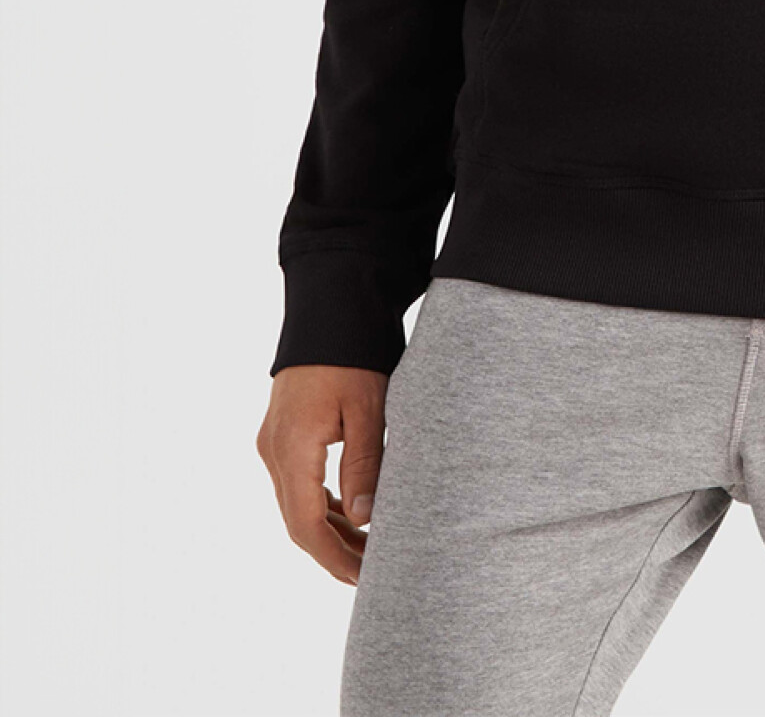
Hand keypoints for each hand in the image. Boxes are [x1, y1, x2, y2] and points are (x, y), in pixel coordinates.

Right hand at [256, 366, 388, 583]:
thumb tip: (365, 521)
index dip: (333, 558)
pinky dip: (322, 504)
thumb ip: (364, 465)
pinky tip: (350, 514)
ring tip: (367, 549)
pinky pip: (298, 482)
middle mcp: (273, 450)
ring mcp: (274, 442)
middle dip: (333, 551)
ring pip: (296, 504)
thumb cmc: (354, 354)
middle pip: (298, 520)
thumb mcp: (368, 408)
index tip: (363, 578)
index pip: (305, 525)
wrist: (330, 306)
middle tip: (372, 572)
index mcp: (292, 448)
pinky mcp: (282, 433)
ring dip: (328, 530)